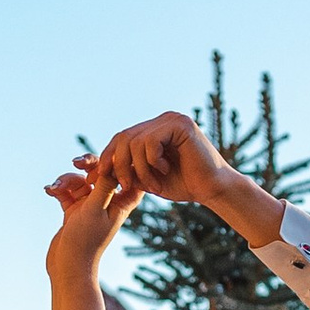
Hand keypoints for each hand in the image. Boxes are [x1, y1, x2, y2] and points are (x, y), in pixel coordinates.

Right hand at [44, 163, 138, 278]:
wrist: (68, 267)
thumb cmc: (86, 241)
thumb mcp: (95, 210)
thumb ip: (105, 185)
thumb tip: (115, 161)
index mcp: (121, 202)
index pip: (129, 175)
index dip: (121, 162)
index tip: (106, 161)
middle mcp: (107, 202)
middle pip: (102, 172)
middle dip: (88, 164)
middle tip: (77, 162)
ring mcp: (90, 206)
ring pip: (80, 180)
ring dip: (66, 180)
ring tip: (56, 188)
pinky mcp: (74, 211)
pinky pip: (66, 191)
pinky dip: (58, 189)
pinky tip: (49, 191)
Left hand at [92, 111, 284, 250]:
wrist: (213, 190)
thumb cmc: (184, 185)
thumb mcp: (148, 179)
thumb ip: (129, 170)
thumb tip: (97, 169)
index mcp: (154, 129)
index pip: (121, 138)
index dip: (107, 157)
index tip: (96, 177)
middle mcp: (162, 120)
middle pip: (124, 137)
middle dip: (118, 164)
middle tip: (124, 185)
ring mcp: (172, 119)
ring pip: (136, 141)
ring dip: (140, 168)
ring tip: (153, 184)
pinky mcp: (181, 124)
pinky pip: (151, 141)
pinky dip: (153, 161)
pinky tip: (165, 170)